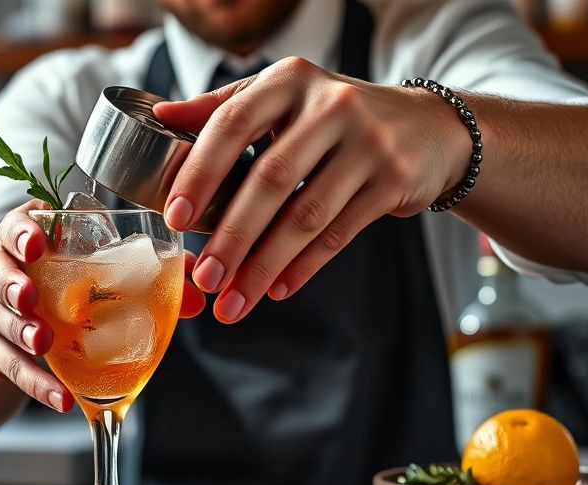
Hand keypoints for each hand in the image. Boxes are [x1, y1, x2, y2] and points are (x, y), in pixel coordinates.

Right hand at [0, 200, 204, 411]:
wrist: (14, 317)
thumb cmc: (65, 282)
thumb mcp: (97, 269)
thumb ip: (147, 275)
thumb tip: (196, 293)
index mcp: (29, 240)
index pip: (14, 224)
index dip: (21, 231)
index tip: (37, 243)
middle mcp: (2, 270)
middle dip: (12, 285)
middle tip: (30, 299)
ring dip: (20, 333)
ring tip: (44, 345)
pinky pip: (5, 365)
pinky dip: (33, 382)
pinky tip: (57, 393)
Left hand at [153, 57, 469, 322]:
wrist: (427, 127)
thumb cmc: (333, 117)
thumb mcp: (282, 98)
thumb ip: (224, 107)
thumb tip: (160, 118)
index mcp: (289, 80)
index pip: (233, 123)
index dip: (200, 172)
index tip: (175, 217)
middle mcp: (331, 104)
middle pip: (270, 179)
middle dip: (231, 236)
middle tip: (204, 277)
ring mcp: (368, 141)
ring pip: (305, 216)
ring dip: (264, 265)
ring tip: (232, 301)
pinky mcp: (394, 179)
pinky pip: (339, 234)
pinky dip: (303, 267)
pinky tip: (275, 289)